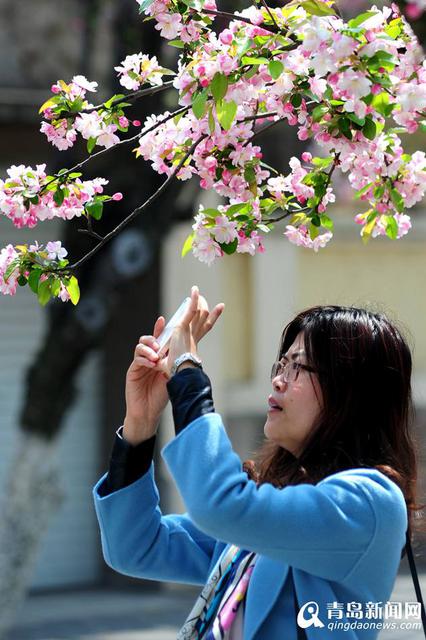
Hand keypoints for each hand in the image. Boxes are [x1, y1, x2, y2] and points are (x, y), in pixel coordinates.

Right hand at [123, 316, 168, 444]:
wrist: (149, 412)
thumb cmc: (161, 396)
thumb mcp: (170, 377)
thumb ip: (172, 363)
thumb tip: (184, 351)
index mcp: (158, 358)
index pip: (159, 340)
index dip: (159, 329)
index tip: (162, 320)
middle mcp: (148, 359)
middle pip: (147, 340)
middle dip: (153, 338)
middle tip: (159, 343)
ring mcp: (139, 364)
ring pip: (140, 347)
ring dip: (148, 348)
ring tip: (156, 355)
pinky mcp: (132, 371)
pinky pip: (137, 360)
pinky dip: (144, 359)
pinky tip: (151, 364)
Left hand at [164, 285, 224, 376]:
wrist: (180, 371)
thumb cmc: (175, 372)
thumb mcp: (167, 363)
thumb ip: (163, 360)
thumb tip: (155, 362)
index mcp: (193, 343)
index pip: (205, 327)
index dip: (213, 317)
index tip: (221, 306)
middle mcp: (194, 335)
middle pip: (205, 318)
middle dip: (208, 308)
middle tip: (208, 300)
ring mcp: (190, 330)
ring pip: (200, 312)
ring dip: (199, 302)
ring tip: (196, 292)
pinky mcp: (183, 327)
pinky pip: (191, 310)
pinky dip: (194, 300)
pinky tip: (194, 290)